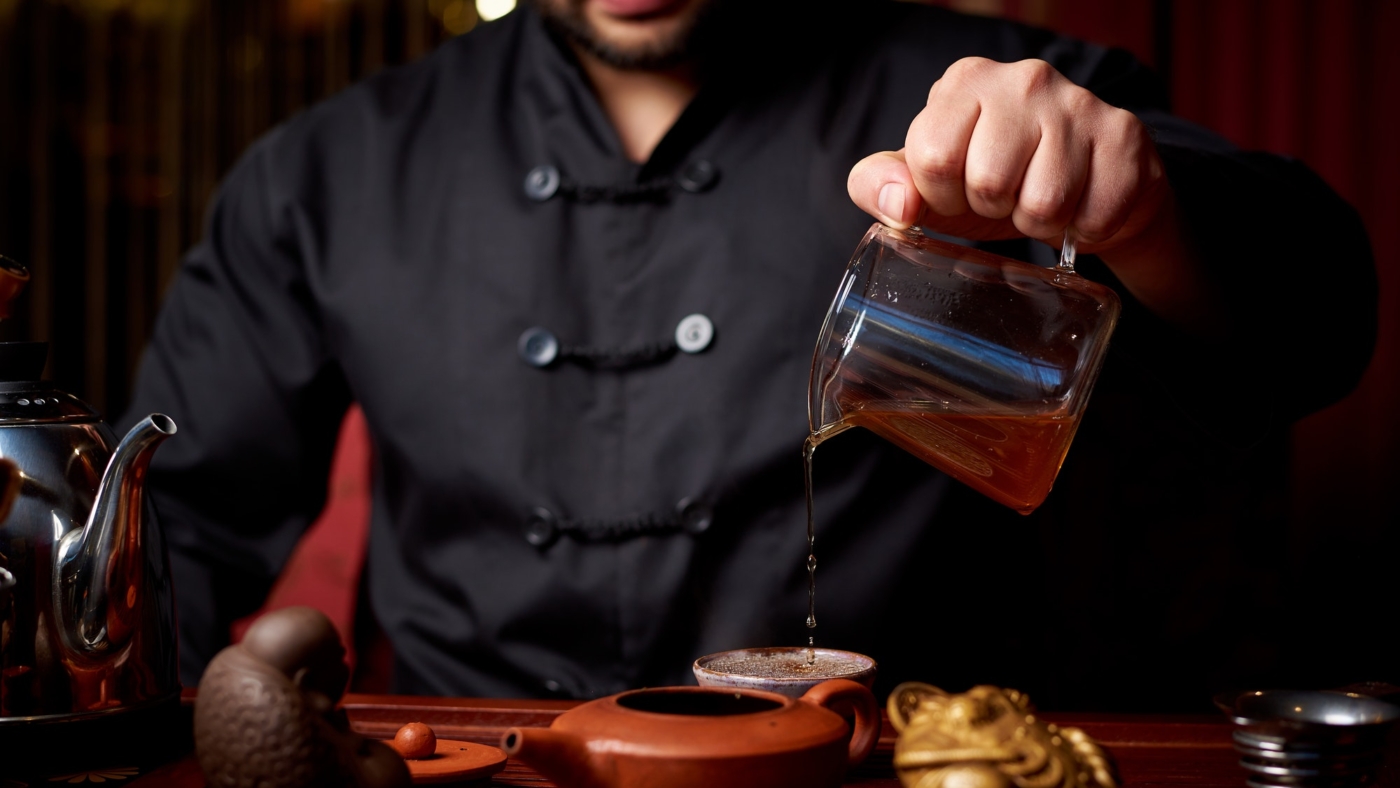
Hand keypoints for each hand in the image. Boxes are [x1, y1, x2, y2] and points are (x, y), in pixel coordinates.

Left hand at [849, 57, 1215, 330]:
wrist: (1085, 188)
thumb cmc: (995, 182)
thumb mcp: (928, 183)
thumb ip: (881, 185)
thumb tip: (898, 204)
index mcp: (965, 82)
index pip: (933, 157)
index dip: (943, 195)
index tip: (960, 190)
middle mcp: (1024, 79)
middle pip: (989, 182)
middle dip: (994, 209)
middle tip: (1007, 197)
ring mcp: (1079, 103)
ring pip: (1044, 203)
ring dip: (1040, 222)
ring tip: (1042, 200)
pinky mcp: (1124, 136)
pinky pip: (1093, 216)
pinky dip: (1084, 229)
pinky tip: (1082, 203)